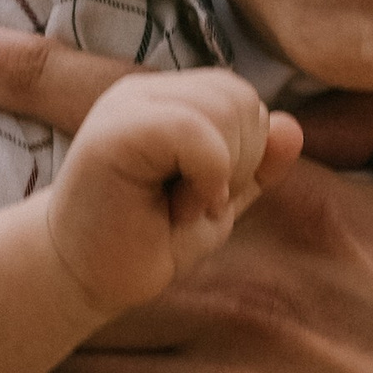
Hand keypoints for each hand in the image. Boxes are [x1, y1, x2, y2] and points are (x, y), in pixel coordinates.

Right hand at [43, 69, 299, 318]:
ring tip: (180, 205)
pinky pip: (196, 130)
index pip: (242, 98)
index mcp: (167, 101)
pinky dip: (206, 176)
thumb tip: (292, 127)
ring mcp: (127, 104)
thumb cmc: (142, 245)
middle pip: (241, 97)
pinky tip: (178, 208)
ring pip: (226, 106)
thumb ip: (256, 167)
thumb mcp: (216, 205)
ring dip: (221, 171)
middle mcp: (146, 92)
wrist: (79, 280)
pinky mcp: (114, 129)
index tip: (201, 199)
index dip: (246, 154)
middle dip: (240, 161)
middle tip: (192, 204)